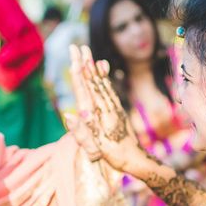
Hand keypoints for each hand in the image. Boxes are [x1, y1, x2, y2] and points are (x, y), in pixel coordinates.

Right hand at [68, 45, 146, 173]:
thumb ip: (82, 132)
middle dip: (85, 64)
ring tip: (88, 53)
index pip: (86, 90)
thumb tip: (69, 114)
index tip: (76, 58)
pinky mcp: (117, 109)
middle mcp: (106, 107)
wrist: (136, 159)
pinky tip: (102, 67)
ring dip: (94, 67)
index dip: (80, 74)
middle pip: (93, 82)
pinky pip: (109, 88)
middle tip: (79, 47)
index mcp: (98, 115)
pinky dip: (104, 76)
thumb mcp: (96, 148)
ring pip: (102, 83)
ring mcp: (113, 107)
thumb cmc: (114, 156)